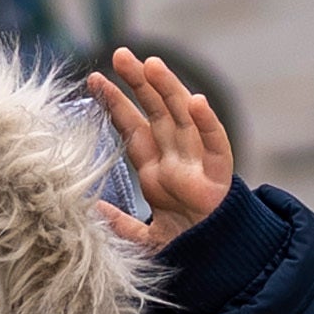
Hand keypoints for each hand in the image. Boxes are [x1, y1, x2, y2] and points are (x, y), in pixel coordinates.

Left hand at [84, 49, 232, 245]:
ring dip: (168, 90)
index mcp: (155, 169)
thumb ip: (121, 224)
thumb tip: (94, 211)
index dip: (114, 104)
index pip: (133, 127)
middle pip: (155, 112)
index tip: (95, 80)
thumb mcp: (144, 238)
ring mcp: (198, 161)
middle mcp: (176, 156)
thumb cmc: (183, 243)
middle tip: (120, 55)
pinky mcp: (219, 172)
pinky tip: (196, 102)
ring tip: (152, 65)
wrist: (217, 258)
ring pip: (182, 117)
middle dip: (138, 82)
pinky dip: (207, 122)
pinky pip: (214, 142)